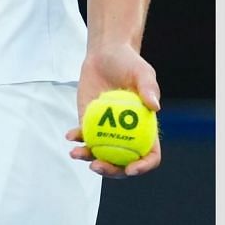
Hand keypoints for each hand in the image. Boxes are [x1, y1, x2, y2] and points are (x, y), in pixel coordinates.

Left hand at [66, 44, 162, 177]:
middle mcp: (127, 133)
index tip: (130, 168)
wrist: (105, 54)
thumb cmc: (129, 63)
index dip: (143, 166)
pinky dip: (76, 137)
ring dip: (88, 157)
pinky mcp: (88, 119)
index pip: (150, 155)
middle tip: (97, 166)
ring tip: (77, 153)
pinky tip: (69, 136)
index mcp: (147, 129)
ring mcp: (107, 129)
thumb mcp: (143, 72)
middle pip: (122, 161)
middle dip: (111, 170)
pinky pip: (83, 133)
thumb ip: (149, 87)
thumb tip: (154, 106)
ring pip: (100, 151)